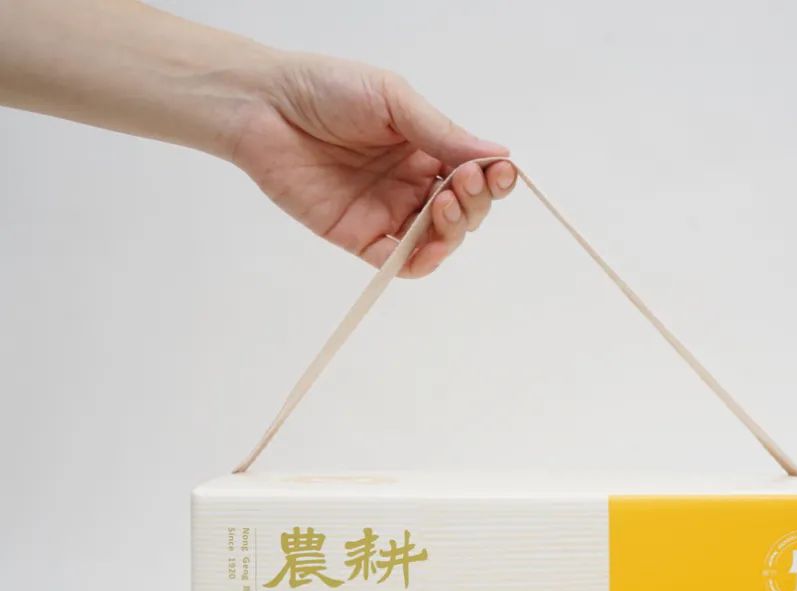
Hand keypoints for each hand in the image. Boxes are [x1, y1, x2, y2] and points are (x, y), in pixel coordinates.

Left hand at [230, 54, 516, 276]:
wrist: (264, 106)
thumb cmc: (326, 89)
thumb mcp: (394, 101)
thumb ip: (442, 133)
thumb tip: (498, 155)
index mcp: (425, 148)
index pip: (472, 174)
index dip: (492, 179)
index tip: (500, 173)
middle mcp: (411, 184)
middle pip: (463, 211)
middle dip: (474, 203)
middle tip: (461, 184)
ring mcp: (387, 213)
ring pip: (437, 241)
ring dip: (453, 233)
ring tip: (445, 208)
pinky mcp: (360, 237)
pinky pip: (398, 263)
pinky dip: (419, 262)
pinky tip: (427, 248)